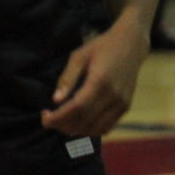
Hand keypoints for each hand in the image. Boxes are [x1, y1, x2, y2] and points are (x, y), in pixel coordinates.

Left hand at [40, 21, 147, 136]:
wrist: (130, 44)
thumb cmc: (101, 46)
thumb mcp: (79, 55)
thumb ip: (68, 77)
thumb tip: (55, 100)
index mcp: (100, 81)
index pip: (77, 108)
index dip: (59, 117)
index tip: (44, 117)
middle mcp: (113, 96)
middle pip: (85, 121)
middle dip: (63, 126)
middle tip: (48, 121)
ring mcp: (122, 104)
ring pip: (96, 128)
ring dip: (76, 130)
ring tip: (60, 123)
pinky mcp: (126, 107)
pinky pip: (107, 127)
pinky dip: (91, 130)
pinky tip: (79, 124)